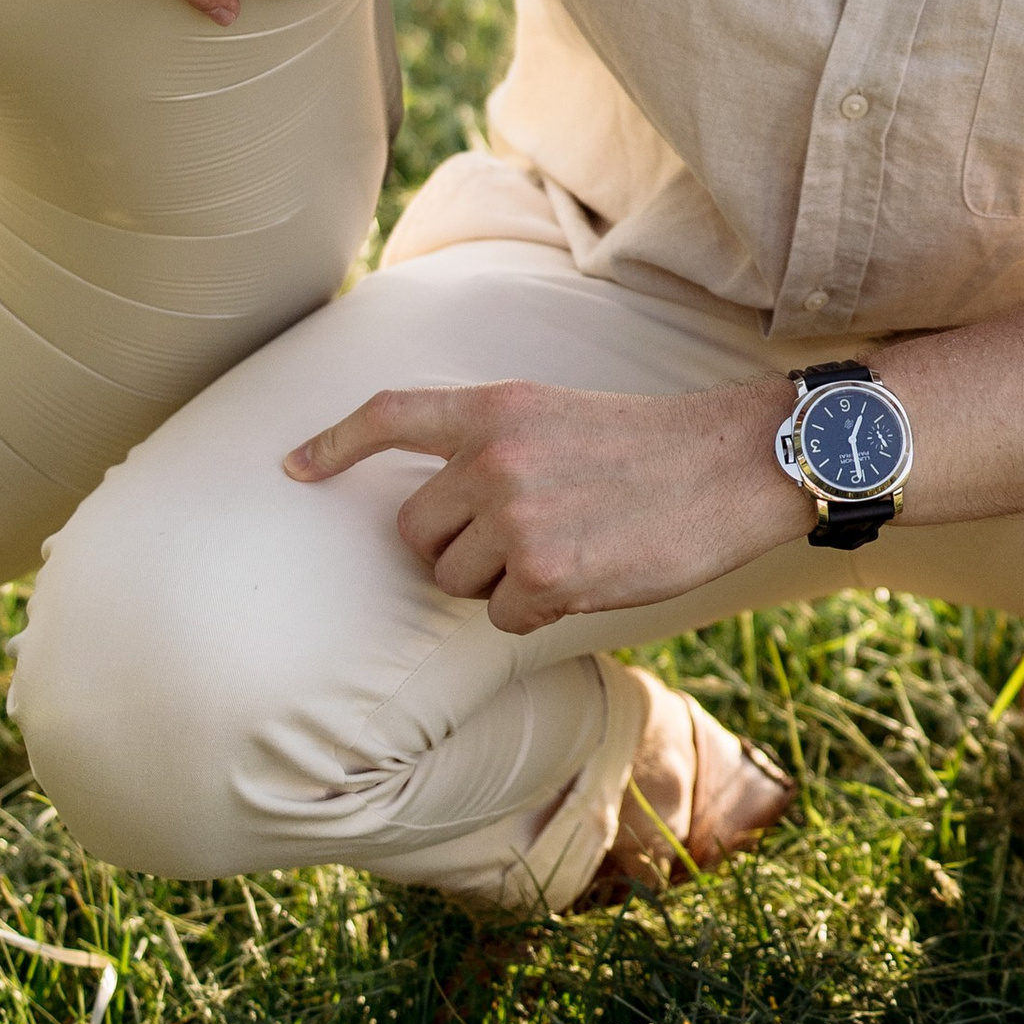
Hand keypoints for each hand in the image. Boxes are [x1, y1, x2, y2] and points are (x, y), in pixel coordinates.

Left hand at [284, 377, 807, 631]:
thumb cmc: (650, 447)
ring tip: (566, 550)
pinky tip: (588, 575)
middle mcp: (493, 457)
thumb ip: (494, 447)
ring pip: (454, 580)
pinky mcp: (546, 575)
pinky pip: (502, 616)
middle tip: (516, 540)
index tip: (292, 468)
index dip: (333, 443)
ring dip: (497, 582)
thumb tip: (442, 512)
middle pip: (415, 531)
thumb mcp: (558, 416)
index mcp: (496, 407)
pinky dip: (536, 611)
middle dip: (454, 548)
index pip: (391, 415)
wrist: (730, 467)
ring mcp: (517, 517)